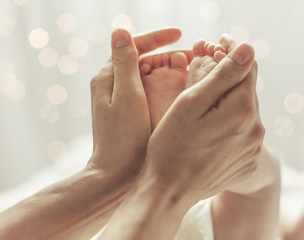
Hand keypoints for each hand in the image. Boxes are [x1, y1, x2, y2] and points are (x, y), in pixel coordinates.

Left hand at [87, 28, 186, 184]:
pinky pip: (150, 88)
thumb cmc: (123, 138)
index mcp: (108, 76)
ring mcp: (121, 97)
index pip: (133, 45)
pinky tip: (182, 87)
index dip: (157, 37)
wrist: (116, 174)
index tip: (179, 34)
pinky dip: (166, 83)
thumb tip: (120, 30)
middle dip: (167, 54)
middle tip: (194, 55)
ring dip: (169, 68)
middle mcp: (112, 83)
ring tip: (192, 69)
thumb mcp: (127, 96)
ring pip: (147, 73)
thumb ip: (125, 63)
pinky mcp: (130, 110)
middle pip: (142, 58)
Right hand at [144, 40, 263, 201]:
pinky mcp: (247, 162)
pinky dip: (230, 123)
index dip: (232, 50)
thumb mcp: (190, 104)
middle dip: (229, 76)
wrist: (168, 192)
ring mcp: (253, 149)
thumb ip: (222, 75)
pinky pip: (244, 132)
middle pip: (247, 89)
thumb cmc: (171, 145)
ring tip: (205, 101)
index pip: (247, 67)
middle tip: (206, 67)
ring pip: (246, 111)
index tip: (217, 43)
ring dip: (229, 100)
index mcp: (243, 111)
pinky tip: (211, 127)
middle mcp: (256, 131)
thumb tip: (247, 48)